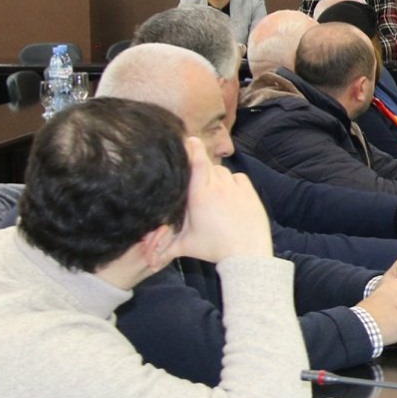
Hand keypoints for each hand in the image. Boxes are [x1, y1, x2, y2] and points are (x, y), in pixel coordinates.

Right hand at [171, 138, 274, 261]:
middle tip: (197, 182)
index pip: (196, 162)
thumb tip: (146, 258)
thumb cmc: (215, 248)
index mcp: (200, 195)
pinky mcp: (250, 192)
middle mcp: (218, 187)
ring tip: (213, 193)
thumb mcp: (186, 246)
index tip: (188, 139)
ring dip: (216, 178)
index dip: (192, 148)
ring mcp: (236, 188)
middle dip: (201, 169)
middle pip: (208, 166)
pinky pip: (239, 178)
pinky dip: (232, 182)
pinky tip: (229, 195)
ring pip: (223, 172)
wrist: (248, 253)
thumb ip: (163, 247)